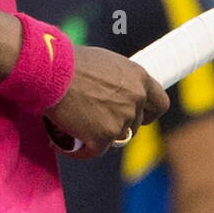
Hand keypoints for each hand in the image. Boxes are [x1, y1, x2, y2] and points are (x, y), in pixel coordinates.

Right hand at [44, 46, 168, 159]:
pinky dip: (81, 150)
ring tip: (77, 128)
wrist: (53, 71)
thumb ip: (118, 81)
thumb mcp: (106, 63)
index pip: (160, 103)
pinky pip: (95, 150)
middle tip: (96, 121)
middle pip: (135, 124)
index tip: (139, 116)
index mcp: (139, 78)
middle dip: (118, 124)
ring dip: (99, 136)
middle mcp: (136, 99)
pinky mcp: (104, 137)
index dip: (148, 113)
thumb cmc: (72, 62)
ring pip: (115, 138)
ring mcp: (122, 120)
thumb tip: (113, 93)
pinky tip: (66, 144)